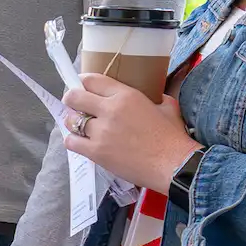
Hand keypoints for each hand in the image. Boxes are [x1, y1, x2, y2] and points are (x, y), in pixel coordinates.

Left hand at [61, 74, 197, 191]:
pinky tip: (82, 142)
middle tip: (75, 104)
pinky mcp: (96, 152)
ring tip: (81, 126)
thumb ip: (154, 97)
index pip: (92, 80)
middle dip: (71, 98)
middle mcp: (109, 110)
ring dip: (73, 122)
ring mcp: (100, 132)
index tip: (82, 86)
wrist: (174, 165)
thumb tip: (151, 96)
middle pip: (74, 96)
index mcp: (126, 96)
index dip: (83, 81)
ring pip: (70, 120)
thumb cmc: (173, 136)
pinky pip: (71, 142)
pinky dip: (73, 141)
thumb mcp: (167, 106)